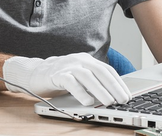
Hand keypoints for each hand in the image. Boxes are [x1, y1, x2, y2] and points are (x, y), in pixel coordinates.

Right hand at [3, 52, 130, 105]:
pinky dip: (80, 92)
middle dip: (114, 87)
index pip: (107, 70)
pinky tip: (87, 102)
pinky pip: (70, 82)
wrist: (34, 73)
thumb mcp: (79, 77)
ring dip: (100, 90)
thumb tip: (112, 96)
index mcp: (87, 60)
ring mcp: (67, 66)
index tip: (127, 95)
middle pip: (100, 72)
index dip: (119, 83)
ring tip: (109, 102)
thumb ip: (92, 82)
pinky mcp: (56, 74)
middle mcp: (79, 60)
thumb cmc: (60, 77)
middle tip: (123, 100)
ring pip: (87, 76)